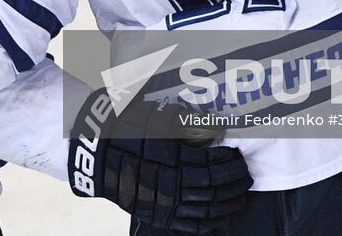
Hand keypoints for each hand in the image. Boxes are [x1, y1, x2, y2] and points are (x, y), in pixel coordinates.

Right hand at [68, 88, 251, 231]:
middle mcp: (171, 186)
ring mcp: (165, 204)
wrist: (95, 153)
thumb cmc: (126, 128)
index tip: (239, 155)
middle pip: (213, 189)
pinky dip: (211, 222)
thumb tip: (216, 129)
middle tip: (247, 175)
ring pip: (206, 210)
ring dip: (228, 203)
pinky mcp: (158, 216)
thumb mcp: (156, 117)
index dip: (229, 162)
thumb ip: (187, 122)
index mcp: (172, 160)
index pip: (211, 166)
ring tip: (241, 195)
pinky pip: (191, 225)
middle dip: (234, 182)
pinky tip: (222, 216)